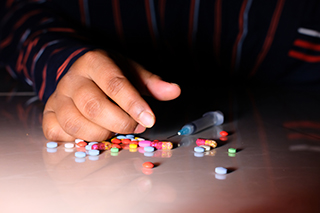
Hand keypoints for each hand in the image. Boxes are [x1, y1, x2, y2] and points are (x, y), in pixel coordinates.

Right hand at [42, 50, 180, 140]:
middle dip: (119, 122)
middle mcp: (72, 79)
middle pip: (93, 106)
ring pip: (74, 123)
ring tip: (114, 129)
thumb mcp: (132, 72)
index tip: (150, 120)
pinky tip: (92, 133)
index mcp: (94, 62)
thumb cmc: (110, 74)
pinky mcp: (48, 113)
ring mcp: (56, 97)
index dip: (133, 104)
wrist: (80, 73)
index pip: (114, 83)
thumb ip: (152, 83)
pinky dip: (77, 140)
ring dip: (100, 133)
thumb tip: (175, 91)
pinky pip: (56, 133)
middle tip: (135, 126)